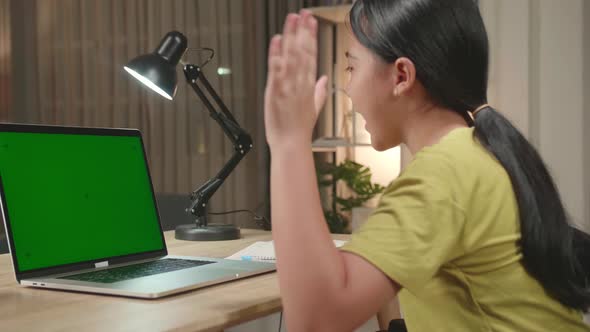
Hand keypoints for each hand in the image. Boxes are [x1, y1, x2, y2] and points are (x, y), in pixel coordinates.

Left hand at [264, 10, 328, 149]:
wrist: (291, 144)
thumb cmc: (300, 129)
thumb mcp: (314, 108)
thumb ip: (319, 91)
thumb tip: (323, 80)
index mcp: (309, 85)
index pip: (312, 55)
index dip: (312, 37)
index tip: (312, 22)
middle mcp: (300, 82)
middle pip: (303, 51)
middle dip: (303, 30)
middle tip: (304, 13)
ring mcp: (288, 86)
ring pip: (291, 56)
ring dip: (291, 35)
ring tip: (292, 19)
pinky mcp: (276, 91)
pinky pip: (276, 68)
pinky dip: (276, 53)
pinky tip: (277, 39)